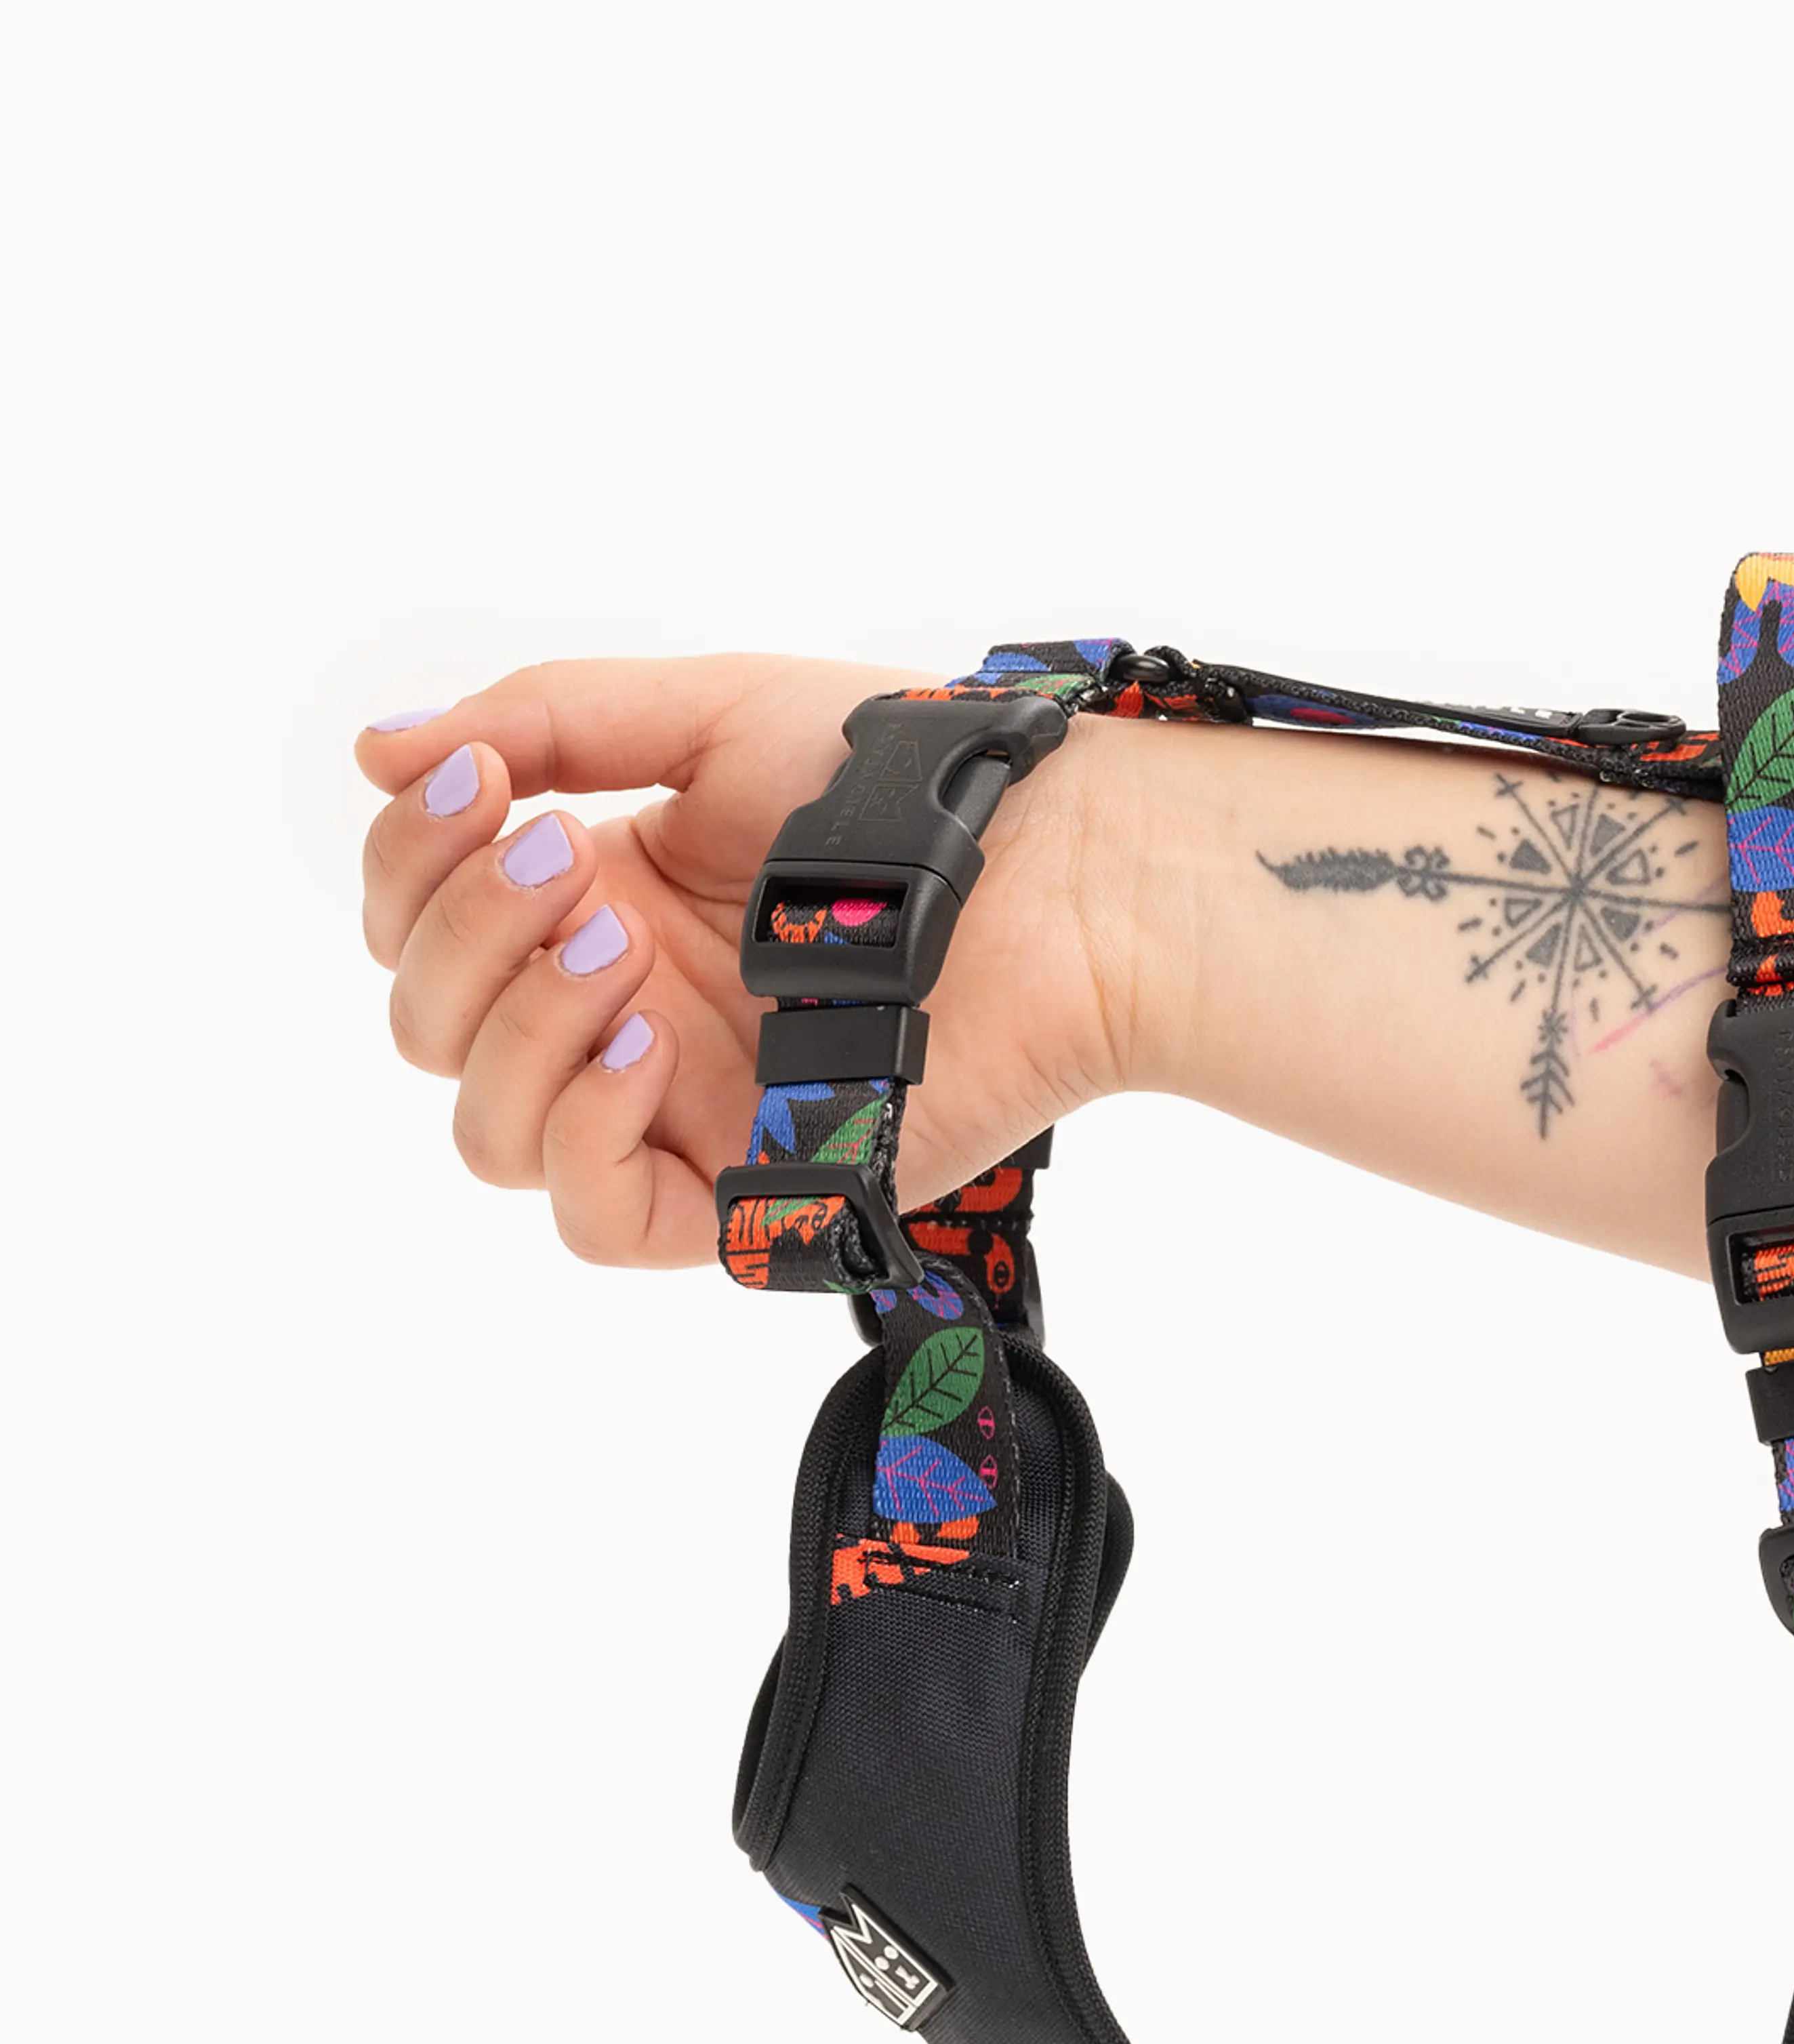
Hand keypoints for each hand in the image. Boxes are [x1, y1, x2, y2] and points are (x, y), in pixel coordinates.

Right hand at [357, 655, 1138, 1265]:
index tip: (483, 786)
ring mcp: (676, 1109)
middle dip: (464, 931)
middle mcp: (621, 1013)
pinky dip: (580, 1131)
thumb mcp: (698, 713)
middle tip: (565, 854)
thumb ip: (540, 722)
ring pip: (490, 1133)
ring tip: (622, 941)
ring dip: (517, 1022)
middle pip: (433, 1027)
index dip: (415, 863)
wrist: (1048, 872)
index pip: (420, 922)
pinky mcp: (745, 1187)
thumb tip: (380, 752)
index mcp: (598, 904)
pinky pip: (594, 1215)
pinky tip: (644, 1041)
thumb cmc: (894, 784)